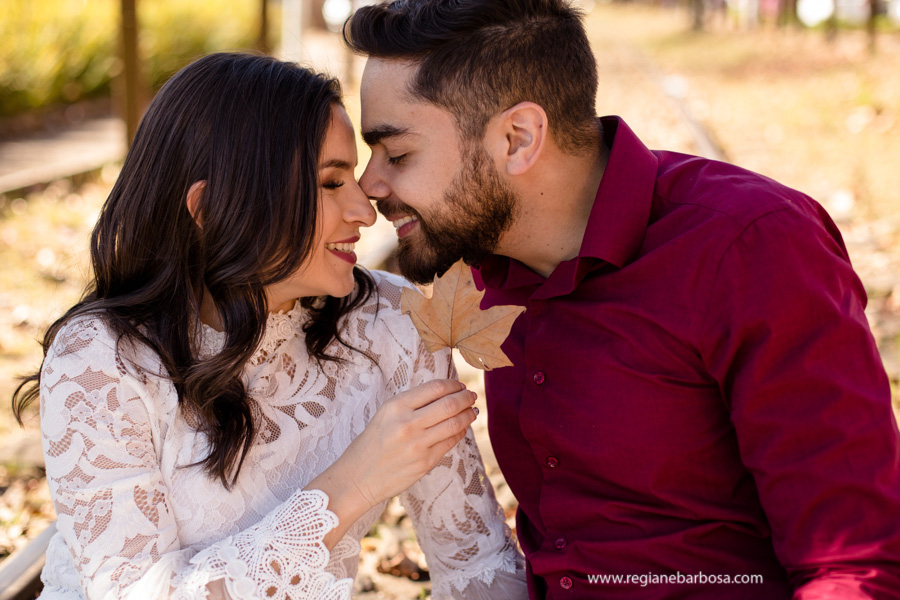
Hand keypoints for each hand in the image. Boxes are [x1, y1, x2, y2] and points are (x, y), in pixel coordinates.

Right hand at [305, 379, 477, 546]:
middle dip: (466, 398)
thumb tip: (445, 393)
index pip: (435, 388)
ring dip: (468, 414)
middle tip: (471, 395)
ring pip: (455, 423)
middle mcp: (408, 423)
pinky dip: (460, 432)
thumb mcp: (386, 414)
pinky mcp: (425, 462)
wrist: (358, 477)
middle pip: (449, 404)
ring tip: (472, 410)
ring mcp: (418, 444)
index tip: (459, 385)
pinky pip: (450, 442)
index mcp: (396, 406)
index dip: (453, 384)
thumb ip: (412, 403)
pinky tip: (462, 427)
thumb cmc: (373, 442)